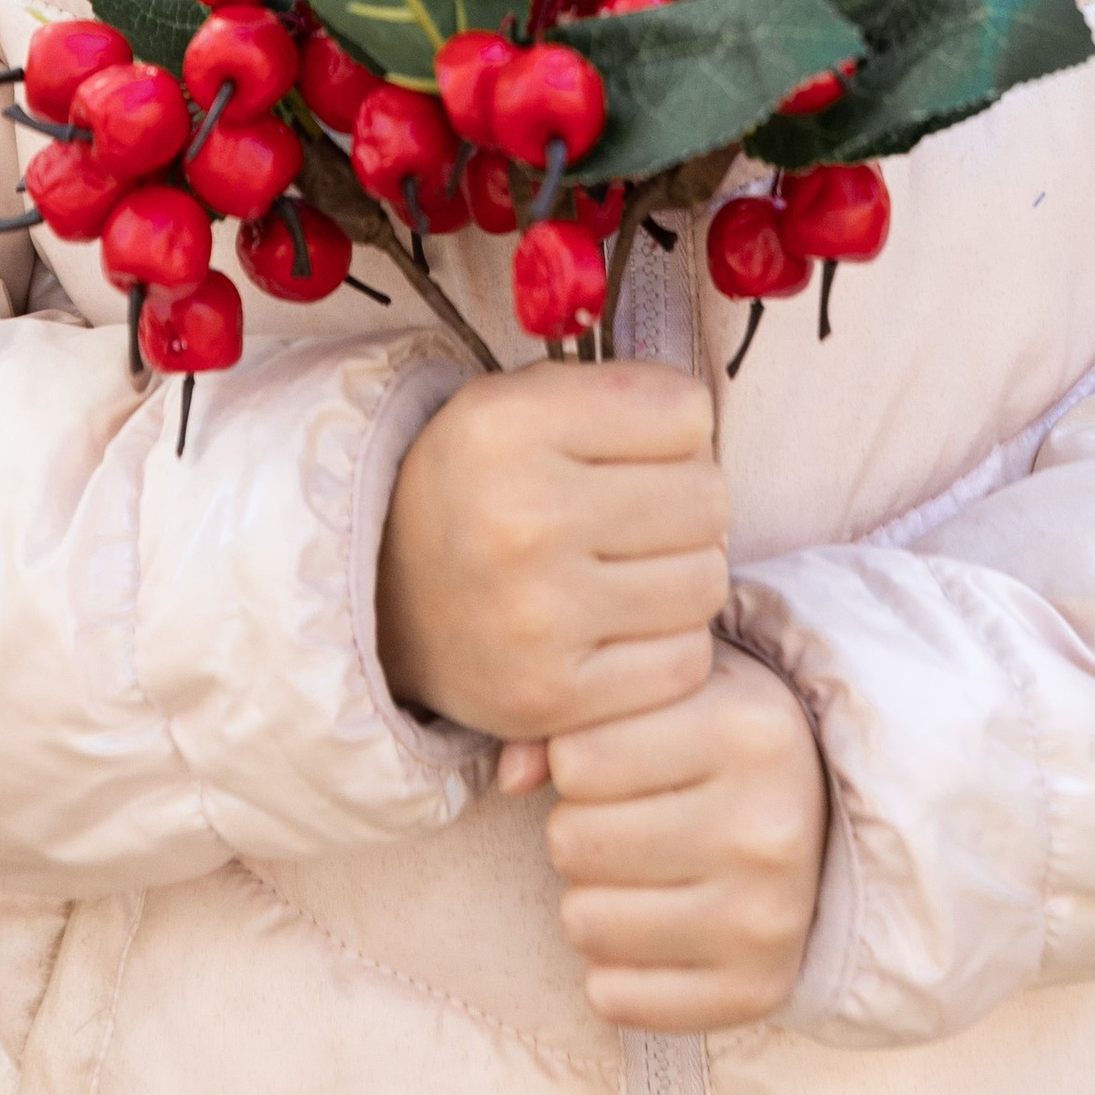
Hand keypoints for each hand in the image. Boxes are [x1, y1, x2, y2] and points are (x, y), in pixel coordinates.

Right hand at [376, 359, 726, 743]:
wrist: (381, 596)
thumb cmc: (479, 485)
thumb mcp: (522, 401)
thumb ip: (625, 395)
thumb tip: (713, 449)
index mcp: (509, 425)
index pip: (687, 414)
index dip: (676, 429)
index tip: (635, 448)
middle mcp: (522, 519)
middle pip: (707, 499)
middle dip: (686, 502)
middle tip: (637, 515)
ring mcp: (538, 618)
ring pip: (706, 581)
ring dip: (684, 573)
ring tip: (629, 567)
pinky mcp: (552, 698)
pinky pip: (685, 662)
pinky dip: (669, 643)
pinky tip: (623, 624)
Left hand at [544, 643, 828, 1030]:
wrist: (821, 820)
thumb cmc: (714, 738)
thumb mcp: (661, 693)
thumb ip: (575, 712)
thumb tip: (511, 777)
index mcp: (748, 728)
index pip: (575, 757)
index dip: (573, 759)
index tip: (611, 759)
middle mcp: (767, 825)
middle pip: (572, 840)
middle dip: (577, 827)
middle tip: (622, 820)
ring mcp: (765, 917)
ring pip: (583, 921)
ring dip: (588, 897)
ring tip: (631, 871)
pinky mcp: (756, 991)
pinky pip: (613, 999)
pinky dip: (610, 970)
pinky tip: (647, 931)